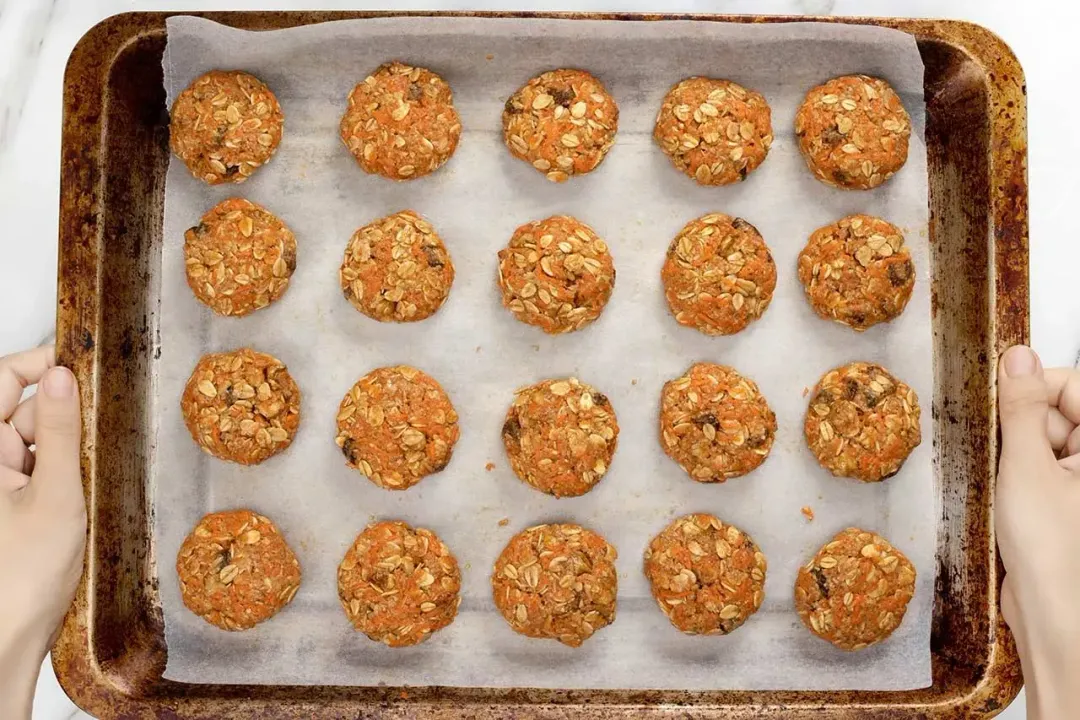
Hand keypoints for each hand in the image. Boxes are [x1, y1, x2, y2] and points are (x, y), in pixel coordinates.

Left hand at [0, 346, 84, 719]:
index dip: (42, 363)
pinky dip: (66, 467)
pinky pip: (40, 465)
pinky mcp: (13, 502)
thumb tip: (64, 376)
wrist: (9, 640)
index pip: (3, 378)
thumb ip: (58, 431)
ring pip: (35, 437)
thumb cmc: (22, 575)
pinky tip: (90, 484)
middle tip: (109, 417)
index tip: (86, 361)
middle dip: (64, 408)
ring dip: (68, 441)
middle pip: (21, 406)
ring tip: (100, 461)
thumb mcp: (55, 494)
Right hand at [996, 345, 1079, 719]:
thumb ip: (1021, 408)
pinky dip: (1013, 474)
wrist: (1052, 618)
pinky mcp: (1063, 502)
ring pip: (1042, 440)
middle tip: (1000, 452)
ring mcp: (1079, 483)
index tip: (1000, 400)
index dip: (1035, 386)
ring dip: (1013, 451)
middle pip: (1058, 411)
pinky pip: (1035, 468)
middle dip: (1022, 424)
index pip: (1074, 385)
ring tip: (1002, 482)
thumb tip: (1017, 355)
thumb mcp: (1026, 466)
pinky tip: (1002, 495)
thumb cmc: (1050, 550)